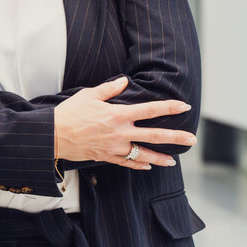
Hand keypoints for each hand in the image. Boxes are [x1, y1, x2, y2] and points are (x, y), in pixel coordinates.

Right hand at [54, 77, 195, 170]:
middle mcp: (120, 132)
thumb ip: (109, 89)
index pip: (150, 110)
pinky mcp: (107, 157)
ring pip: (143, 154)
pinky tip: (148, 166)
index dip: (169, 107)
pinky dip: (139, 165)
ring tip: (173, 161)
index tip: (184, 107)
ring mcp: (115, 147)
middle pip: (154, 135)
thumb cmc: (69, 113)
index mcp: (118, 114)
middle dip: (175, 137)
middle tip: (192, 140)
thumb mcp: (89, 95)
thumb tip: (124, 81)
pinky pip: (127, 163)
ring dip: (160, 158)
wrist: (53, 135)